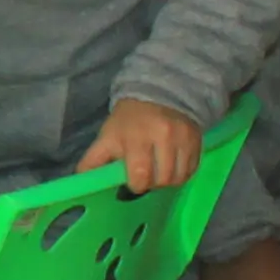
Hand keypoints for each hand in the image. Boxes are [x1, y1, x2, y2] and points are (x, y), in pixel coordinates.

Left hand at [85, 98, 203, 192]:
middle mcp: (164, 136)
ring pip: (179, 177)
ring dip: (168, 182)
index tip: (133, 182)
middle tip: (146, 177)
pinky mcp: (198, 140)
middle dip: (153, 184)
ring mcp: (183, 138)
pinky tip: (172, 168)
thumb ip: (93, 161)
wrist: (157, 95)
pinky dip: (182, 174)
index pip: (141, 174)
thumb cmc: (128, 121)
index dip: (137, 185)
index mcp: (136, 137)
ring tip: (159, 173)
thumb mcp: (107, 137)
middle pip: (163, 179)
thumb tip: (82, 182)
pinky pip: (192, 169)